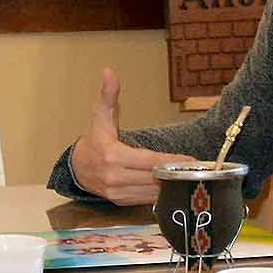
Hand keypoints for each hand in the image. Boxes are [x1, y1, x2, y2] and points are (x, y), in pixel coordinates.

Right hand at [66, 68, 178, 206]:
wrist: (77, 166)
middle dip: (175, 173)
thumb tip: (108, 72)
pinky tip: (170, 185)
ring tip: (186, 176)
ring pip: (152, 192)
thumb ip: (108, 95)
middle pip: (154, 178)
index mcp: (113, 156)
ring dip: (170, 185)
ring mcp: (117, 192)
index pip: (150, 160)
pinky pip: (145, 199)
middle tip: (195, 168)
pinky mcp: (120, 201)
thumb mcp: (100, 115)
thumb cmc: (94, 140)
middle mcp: (115, 177)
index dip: (171, 160)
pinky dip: (159, 193)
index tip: (190, 159)